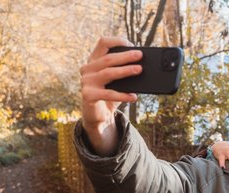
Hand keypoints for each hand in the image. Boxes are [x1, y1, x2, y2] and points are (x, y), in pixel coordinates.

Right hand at [79, 36, 141, 153]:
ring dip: (125, 71)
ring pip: (108, 73)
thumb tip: (142, 66)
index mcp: (94, 60)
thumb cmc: (110, 93)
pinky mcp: (88, 95)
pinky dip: (123, 95)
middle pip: (107, 58)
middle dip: (125, 56)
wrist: (98, 114)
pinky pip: (109, 94)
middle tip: (140, 55)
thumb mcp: (117, 80)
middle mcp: (87, 68)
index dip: (117, 41)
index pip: (103, 43)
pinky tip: (134, 96)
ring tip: (139, 70)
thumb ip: (124, 71)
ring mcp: (86, 81)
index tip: (132, 44)